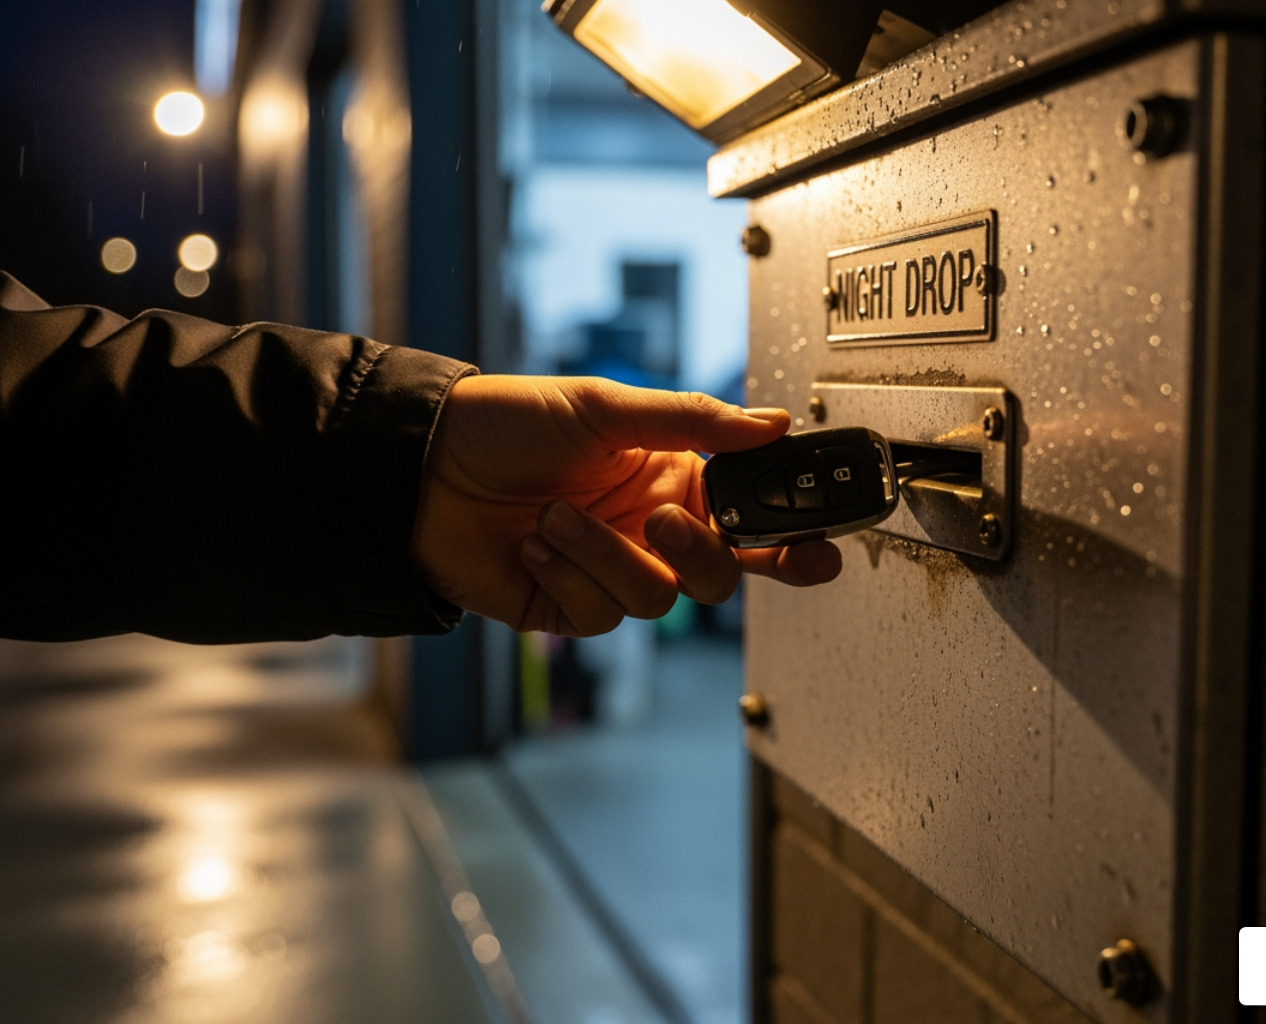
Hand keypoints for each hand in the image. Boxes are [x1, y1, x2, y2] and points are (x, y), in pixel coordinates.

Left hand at [411, 375, 842, 635]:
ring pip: (658, 598)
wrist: (420, 467)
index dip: (791, 537)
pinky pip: (601, 614)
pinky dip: (568, 576)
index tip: (819, 545)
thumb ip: (694, 421)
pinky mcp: (569, 605)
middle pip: (718, 574)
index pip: (750, 516)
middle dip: (697, 553)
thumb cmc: (505, 424)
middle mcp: (650, 527)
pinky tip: (531, 545)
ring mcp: (610, 569)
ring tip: (555, 518)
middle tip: (663, 519)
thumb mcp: (605, 405)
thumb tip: (770, 423)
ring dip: (605, 557)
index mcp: (673, 476)